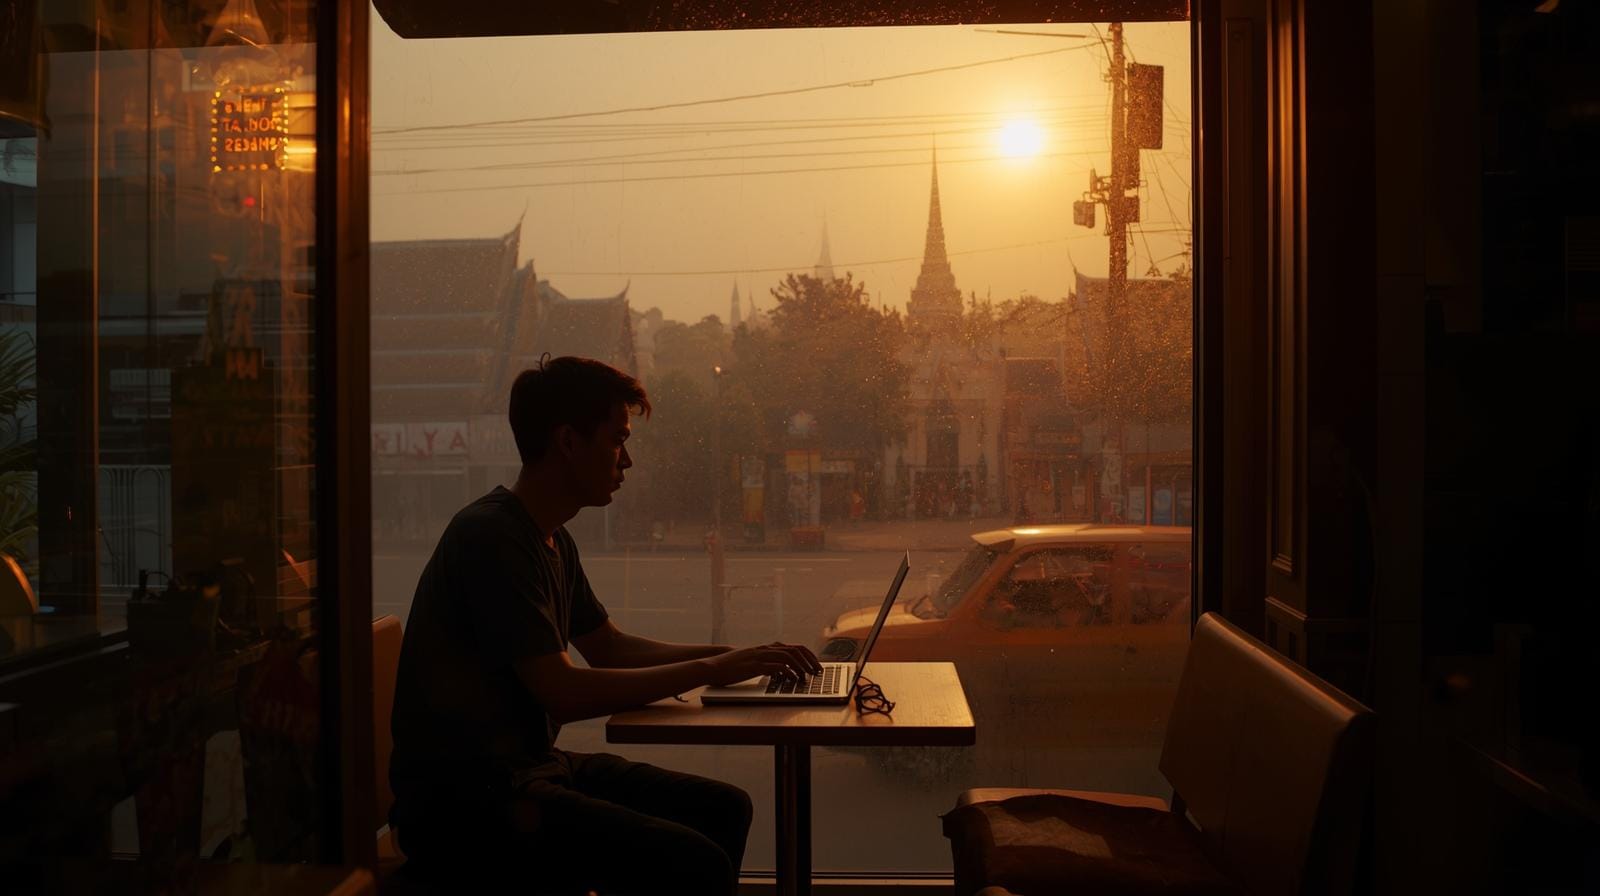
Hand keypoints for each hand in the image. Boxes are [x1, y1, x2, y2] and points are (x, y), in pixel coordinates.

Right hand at [704, 642, 823, 686]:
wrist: (714, 665)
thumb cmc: (733, 666)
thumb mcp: (753, 661)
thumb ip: (767, 662)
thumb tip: (783, 671)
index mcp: (767, 647)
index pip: (794, 647)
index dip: (808, 655)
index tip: (816, 665)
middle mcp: (766, 649)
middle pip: (795, 650)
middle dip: (809, 661)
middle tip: (818, 672)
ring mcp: (760, 656)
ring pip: (788, 657)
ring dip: (801, 667)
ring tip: (808, 676)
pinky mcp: (754, 666)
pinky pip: (776, 667)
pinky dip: (787, 672)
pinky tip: (792, 679)